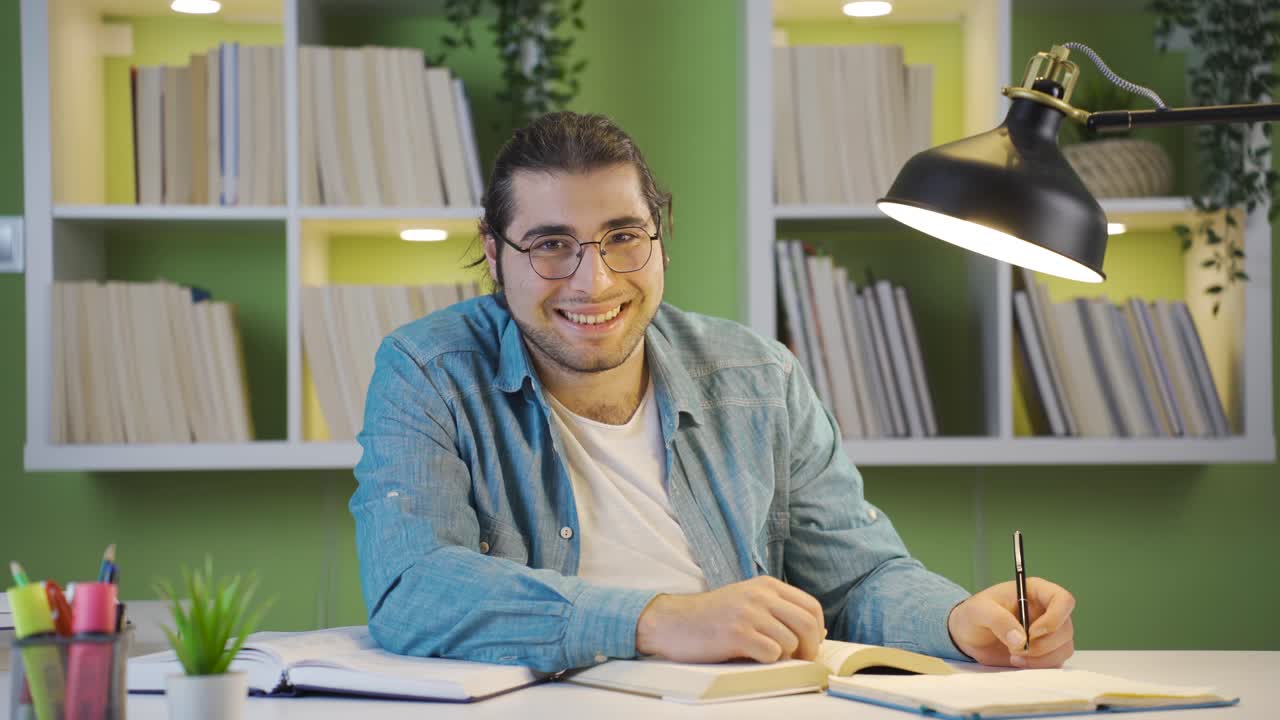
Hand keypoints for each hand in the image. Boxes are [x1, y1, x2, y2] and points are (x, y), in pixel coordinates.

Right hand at [635, 576, 825, 663]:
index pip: (811, 606)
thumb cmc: (713, 616)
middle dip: (809, 649)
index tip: (808, 646)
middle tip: (799, 660)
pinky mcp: (737, 633)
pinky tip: (751, 656)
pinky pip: (771, 653)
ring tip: (765, 655)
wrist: (674, 621)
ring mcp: (749, 613)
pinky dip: (767, 661)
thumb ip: (779, 610)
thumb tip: (818, 632)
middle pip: (808, 624)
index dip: (817, 631)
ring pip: (791, 642)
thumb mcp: (748, 601)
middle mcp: (761, 595)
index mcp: (767, 585)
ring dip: (784, 656)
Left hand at [947, 577, 1074, 667]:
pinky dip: (1039, 665)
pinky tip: (1018, 661)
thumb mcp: (979, 611)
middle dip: (1043, 644)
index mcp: (1035, 592)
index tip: (1033, 632)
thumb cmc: (974, 614)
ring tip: (1014, 656)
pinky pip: (1056, 661)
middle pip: (1065, 628)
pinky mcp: (1045, 651)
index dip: (1055, 618)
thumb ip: (998, 620)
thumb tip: (1021, 640)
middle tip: (1017, 649)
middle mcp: (1046, 611)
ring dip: (1041, 658)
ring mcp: (1048, 632)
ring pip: (1064, 647)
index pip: (1063, 600)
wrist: (968, 635)